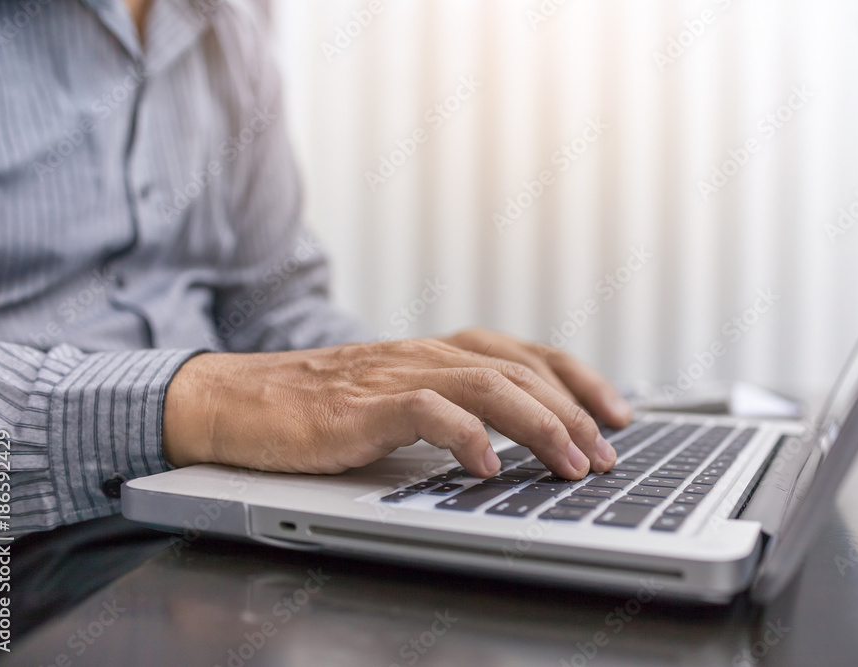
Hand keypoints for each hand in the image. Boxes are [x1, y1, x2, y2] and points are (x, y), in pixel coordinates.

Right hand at [163, 333, 630, 479]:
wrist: (240, 401)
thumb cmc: (319, 408)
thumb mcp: (399, 400)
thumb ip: (450, 408)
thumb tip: (510, 442)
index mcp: (438, 353)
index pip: (527, 354)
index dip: (579, 381)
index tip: (617, 415)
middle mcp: (425, 355)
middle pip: (519, 369)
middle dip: (573, 413)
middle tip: (605, 457)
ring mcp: (394, 376)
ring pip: (486, 384)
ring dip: (538, 425)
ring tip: (570, 464)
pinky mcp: (361, 405)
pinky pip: (425, 411)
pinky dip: (464, 436)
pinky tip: (488, 468)